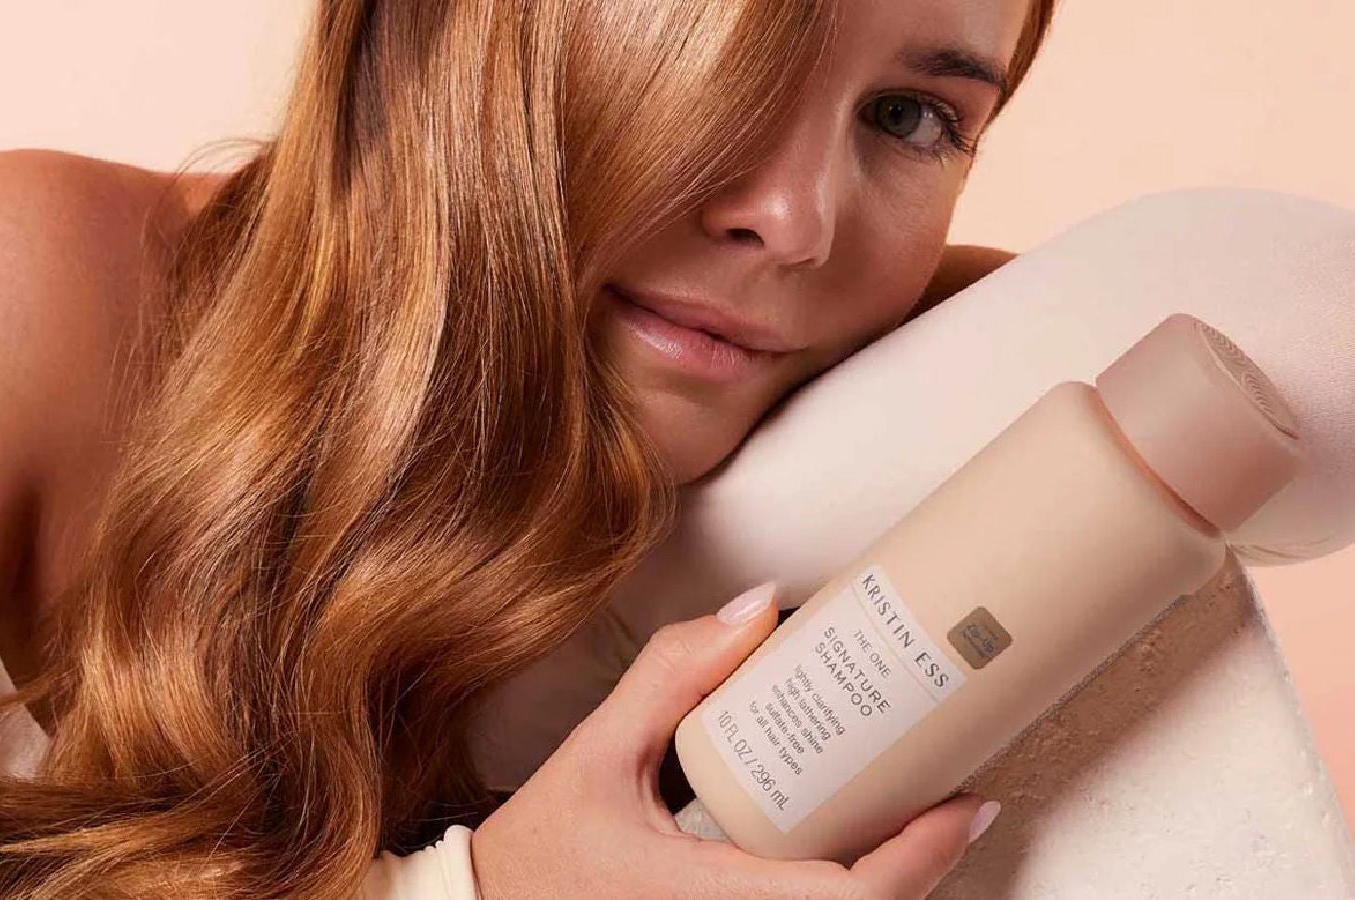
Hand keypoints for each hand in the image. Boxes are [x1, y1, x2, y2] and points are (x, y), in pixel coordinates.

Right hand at [471, 582, 997, 898]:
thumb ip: (670, 677)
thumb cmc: (542, 852)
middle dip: (927, 863)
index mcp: (708, 896)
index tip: (965, 805)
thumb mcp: (596, 751)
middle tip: (957, 798)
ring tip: (922, 816)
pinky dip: (853, 890)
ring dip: (896, 879)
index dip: (922, 857)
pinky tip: (859, 850)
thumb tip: (756, 609)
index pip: (848, 899)